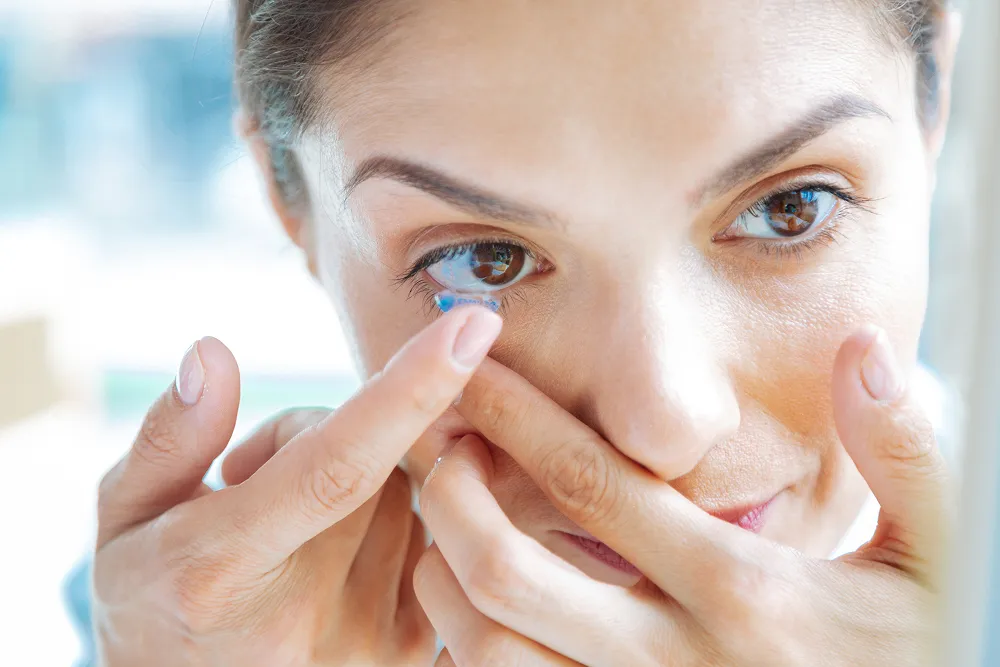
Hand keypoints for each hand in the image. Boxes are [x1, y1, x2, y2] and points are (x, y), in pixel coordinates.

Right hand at [92, 307, 501, 666]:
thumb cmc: (152, 592)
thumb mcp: (123, 516)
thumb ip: (169, 437)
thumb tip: (214, 352)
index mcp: (223, 568)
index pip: (336, 467)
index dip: (407, 392)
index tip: (470, 327)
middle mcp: (308, 616)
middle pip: (375, 462)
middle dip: (327, 436)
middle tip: (260, 478)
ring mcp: (367, 644)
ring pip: (409, 495)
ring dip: (365, 480)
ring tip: (295, 527)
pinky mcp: (408, 655)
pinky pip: (432, 535)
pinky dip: (397, 518)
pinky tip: (338, 552)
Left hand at [414, 325, 948, 666]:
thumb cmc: (930, 654)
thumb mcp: (944, 559)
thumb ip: (906, 455)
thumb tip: (863, 348)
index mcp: (743, 592)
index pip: (596, 485)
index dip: (518, 418)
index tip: (467, 369)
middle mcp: (672, 660)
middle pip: (510, 569)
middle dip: (448, 489)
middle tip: (424, 431)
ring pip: (489, 649)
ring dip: (443, 574)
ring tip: (432, 510)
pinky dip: (469, 643)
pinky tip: (467, 592)